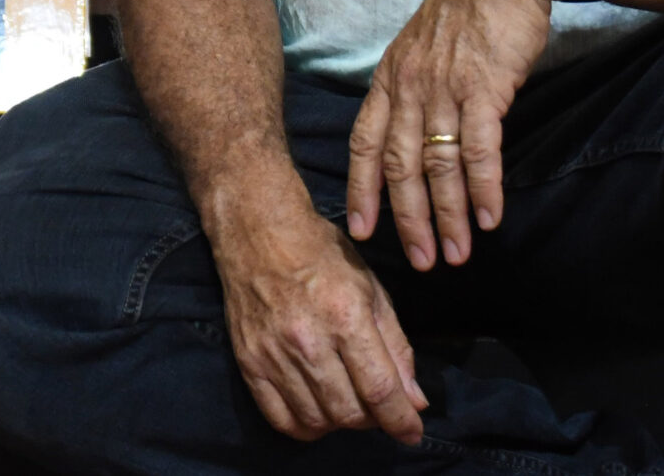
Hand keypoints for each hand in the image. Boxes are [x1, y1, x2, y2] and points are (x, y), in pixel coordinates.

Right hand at [207, 176, 428, 443]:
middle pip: (349, 412)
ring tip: (348, 404)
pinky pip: (280, 418)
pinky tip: (318, 411)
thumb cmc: (321, 254)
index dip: (401, 420)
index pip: (380, 389)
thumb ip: (396, 347)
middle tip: (378, 407)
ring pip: (317, 420)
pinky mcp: (249, 361)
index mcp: (345, 315)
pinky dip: (305, 427)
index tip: (412, 432)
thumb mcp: (371, 289)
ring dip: (341, 423)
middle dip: (373, 420)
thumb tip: (414, 400)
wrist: (258, 232)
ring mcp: (273, 353)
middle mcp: (307, 339)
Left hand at [347, 0, 567, 270]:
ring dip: (448, 215)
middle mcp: (410, 86)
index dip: (361, 191)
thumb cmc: (469, 9)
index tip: (360, 231)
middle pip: (399, 166)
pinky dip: (483, 188)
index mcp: (390, 78)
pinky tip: (489, 218)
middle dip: (408, 219)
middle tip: (419, 261)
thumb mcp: (422, 47)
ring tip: (456, 253)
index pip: (364, 143)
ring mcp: (444, 87)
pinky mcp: (484, 88)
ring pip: (439, 166)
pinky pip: (479, 149)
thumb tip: (415, 136)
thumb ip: (413, 90)